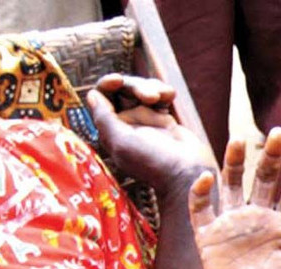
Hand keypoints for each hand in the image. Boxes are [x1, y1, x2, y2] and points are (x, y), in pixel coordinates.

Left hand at [87, 74, 217, 196]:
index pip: (101, 99)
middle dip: (135, 86)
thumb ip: (104, 118)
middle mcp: (126, 124)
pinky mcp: (165, 120)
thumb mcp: (122, 142)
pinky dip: (164, 91)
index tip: (118, 80)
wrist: (188, 174)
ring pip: (142, 90)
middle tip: (150, 96)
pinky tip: (171, 96)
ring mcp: (146, 122)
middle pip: (122, 90)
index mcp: (111, 131)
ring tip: (165, 96)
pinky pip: (160, 96)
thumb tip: (92, 95)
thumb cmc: (154, 163)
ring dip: (152, 87)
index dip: (107, 85)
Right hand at [188, 128, 280, 268]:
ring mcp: (233, 226)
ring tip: (238, 140)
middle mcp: (258, 220)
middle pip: (265, 180)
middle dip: (272, 157)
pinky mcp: (209, 237)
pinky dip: (201, 194)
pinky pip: (201, 211)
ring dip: (234, 164)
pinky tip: (206, 178)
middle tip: (279, 132)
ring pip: (233, 186)